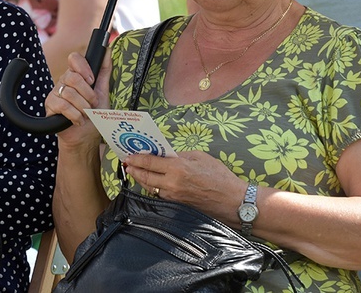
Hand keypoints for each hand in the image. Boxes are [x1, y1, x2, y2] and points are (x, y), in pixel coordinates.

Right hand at [46, 51, 110, 148]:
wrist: (85, 137)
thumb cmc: (94, 115)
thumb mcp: (103, 91)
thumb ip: (104, 70)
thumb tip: (106, 50)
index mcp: (76, 75)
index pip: (74, 59)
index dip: (83, 67)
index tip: (92, 80)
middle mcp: (64, 81)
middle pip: (73, 77)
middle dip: (88, 94)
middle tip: (93, 104)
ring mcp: (55, 93)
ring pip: (69, 93)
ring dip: (83, 107)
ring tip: (86, 114)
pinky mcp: (50, 106)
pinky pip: (62, 105)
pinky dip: (75, 115)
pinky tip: (78, 120)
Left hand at [123, 150, 245, 223]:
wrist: (233, 201)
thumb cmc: (219, 176)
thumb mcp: (200, 157)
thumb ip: (179, 155)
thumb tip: (165, 155)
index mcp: (177, 168)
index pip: (149, 162)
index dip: (136, 158)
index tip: (128, 155)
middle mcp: (171, 184)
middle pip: (145, 176)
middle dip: (134, 169)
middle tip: (127, 163)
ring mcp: (172, 197)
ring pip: (149, 187)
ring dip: (140, 178)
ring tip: (135, 171)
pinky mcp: (176, 205)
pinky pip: (158, 195)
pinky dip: (151, 187)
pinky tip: (150, 181)